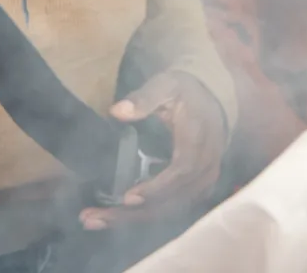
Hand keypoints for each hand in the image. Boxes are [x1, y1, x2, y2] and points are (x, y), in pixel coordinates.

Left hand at [79, 71, 227, 230]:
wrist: (213, 99)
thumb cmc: (185, 92)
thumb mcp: (166, 85)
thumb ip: (143, 98)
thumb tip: (117, 111)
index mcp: (197, 141)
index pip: (181, 171)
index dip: (156, 188)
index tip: (127, 197)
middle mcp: (205, 167)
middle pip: (172, 200)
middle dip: (132, 214)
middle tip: (93, 218)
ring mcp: (203, 181)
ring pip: (171, 209)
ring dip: (134, 219)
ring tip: (95, 221)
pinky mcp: (198, 189)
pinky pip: (173, 208)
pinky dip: (146, 216)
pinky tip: (117, 218)